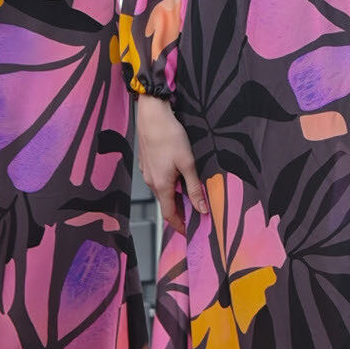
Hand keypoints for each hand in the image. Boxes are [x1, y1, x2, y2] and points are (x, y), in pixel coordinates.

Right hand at [133, 95, 202, 233]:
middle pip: (166, 204)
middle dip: (180, 212)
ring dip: (175, 197)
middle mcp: (151, 182)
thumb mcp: (188, 163)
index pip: (169, 214)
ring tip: (191, 197)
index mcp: (161, 186)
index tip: (188, 232)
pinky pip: (159, 180)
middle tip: (195, 215)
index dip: (179, 226)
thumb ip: (194, 188)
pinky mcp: (147, 163)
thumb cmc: (170, 136)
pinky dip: (169, 185)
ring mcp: (147, 172)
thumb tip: (202, 209)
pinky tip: (179, 178)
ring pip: (162, 191)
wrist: (152, 116)